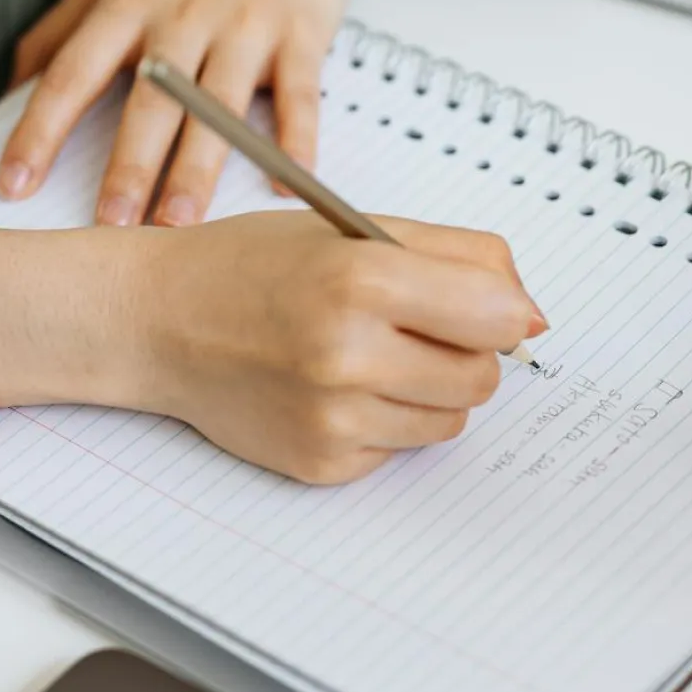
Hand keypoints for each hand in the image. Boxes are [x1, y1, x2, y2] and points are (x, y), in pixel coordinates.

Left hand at [0, 0, 419, 226]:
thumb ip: (59, 31)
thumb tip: (8, 90)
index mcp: (128, 2)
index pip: (73, 73)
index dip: (41, 130)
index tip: (15, 182)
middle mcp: (184, 14)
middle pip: (151, 98)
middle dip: (130, 164)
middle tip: (111, 223)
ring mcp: (245, 24)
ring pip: (219, 106)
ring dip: (200, 167)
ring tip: (181, 221)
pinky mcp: (301, 34)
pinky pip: (298, 97)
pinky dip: (294, 142)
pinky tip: (283, 186)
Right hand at [120, 212, 546, 483]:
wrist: (159, 320)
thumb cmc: (252, 265)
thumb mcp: (352, 228)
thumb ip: (457, 257)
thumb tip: (532, 317)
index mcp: (361, 278)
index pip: (499, 317)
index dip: (494, 310)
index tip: (470, 305)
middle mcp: (347, 353)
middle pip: (483, 378)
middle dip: (461, 353)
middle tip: (405, 327)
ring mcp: (332, 416)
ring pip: (450, 422)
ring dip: (426, 391)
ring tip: (364, 356)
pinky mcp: (321, 462)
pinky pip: (400, 451)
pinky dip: (382, 422)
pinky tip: (329, 389)